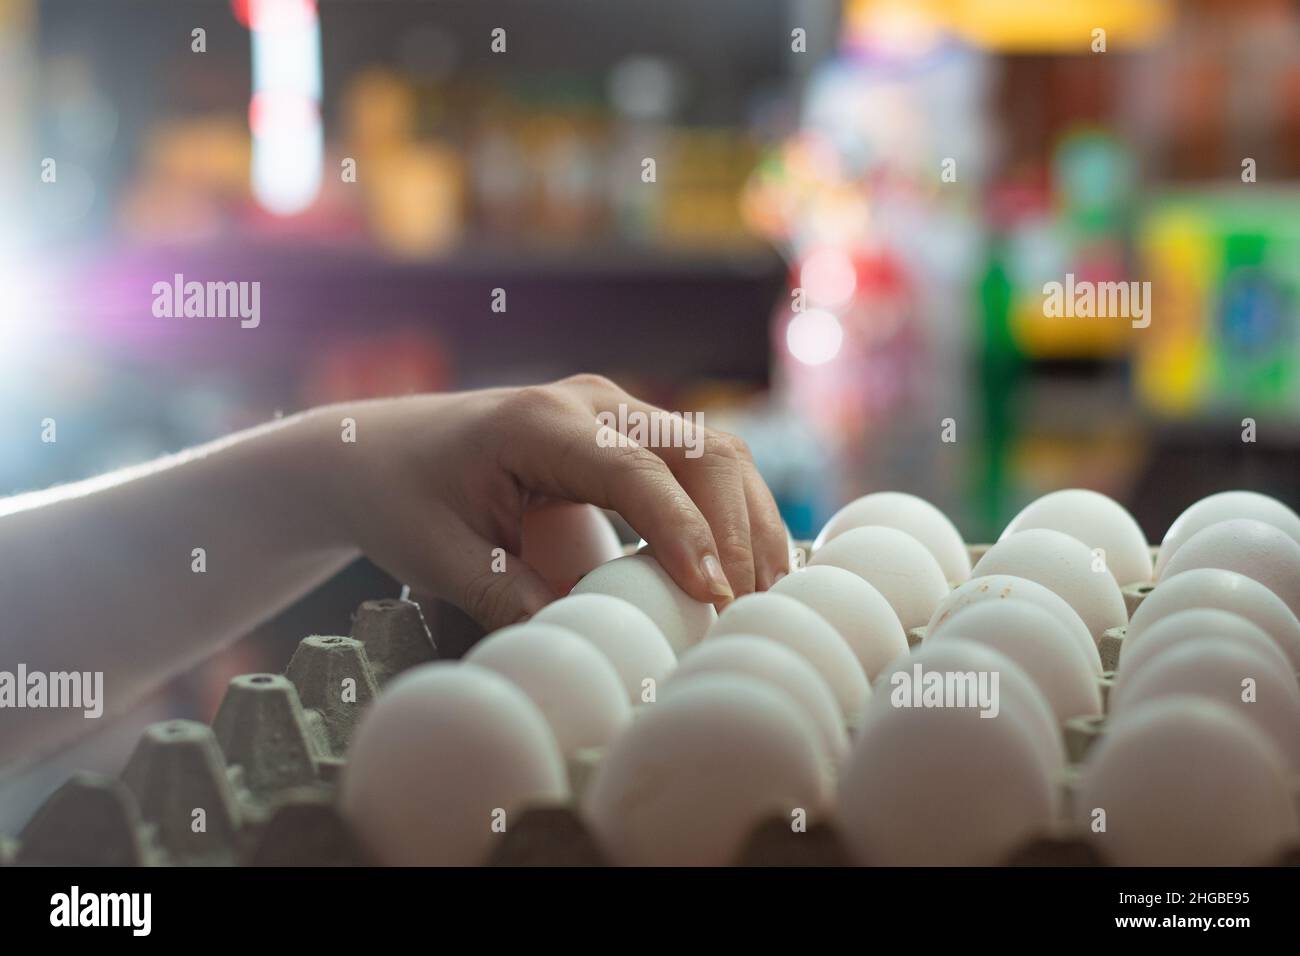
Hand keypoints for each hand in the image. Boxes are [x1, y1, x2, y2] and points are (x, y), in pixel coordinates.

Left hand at [313, 374, 788, 630]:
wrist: (375, 452)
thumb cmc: (400, 496)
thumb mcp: (436, 555)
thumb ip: (506, 595)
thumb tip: (590, 643)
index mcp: (539, 422)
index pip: (635, 471)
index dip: (681, 530)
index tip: (711, 593)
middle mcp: (589, 402)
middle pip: (699, 448)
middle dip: (736, 527)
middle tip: (748, 607)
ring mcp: (613, 411)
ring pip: (714, 450)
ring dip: (747, 518)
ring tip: (766, 594)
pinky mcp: (625, 434)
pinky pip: (698, 462)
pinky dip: (730, 511)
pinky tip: (743, 566)